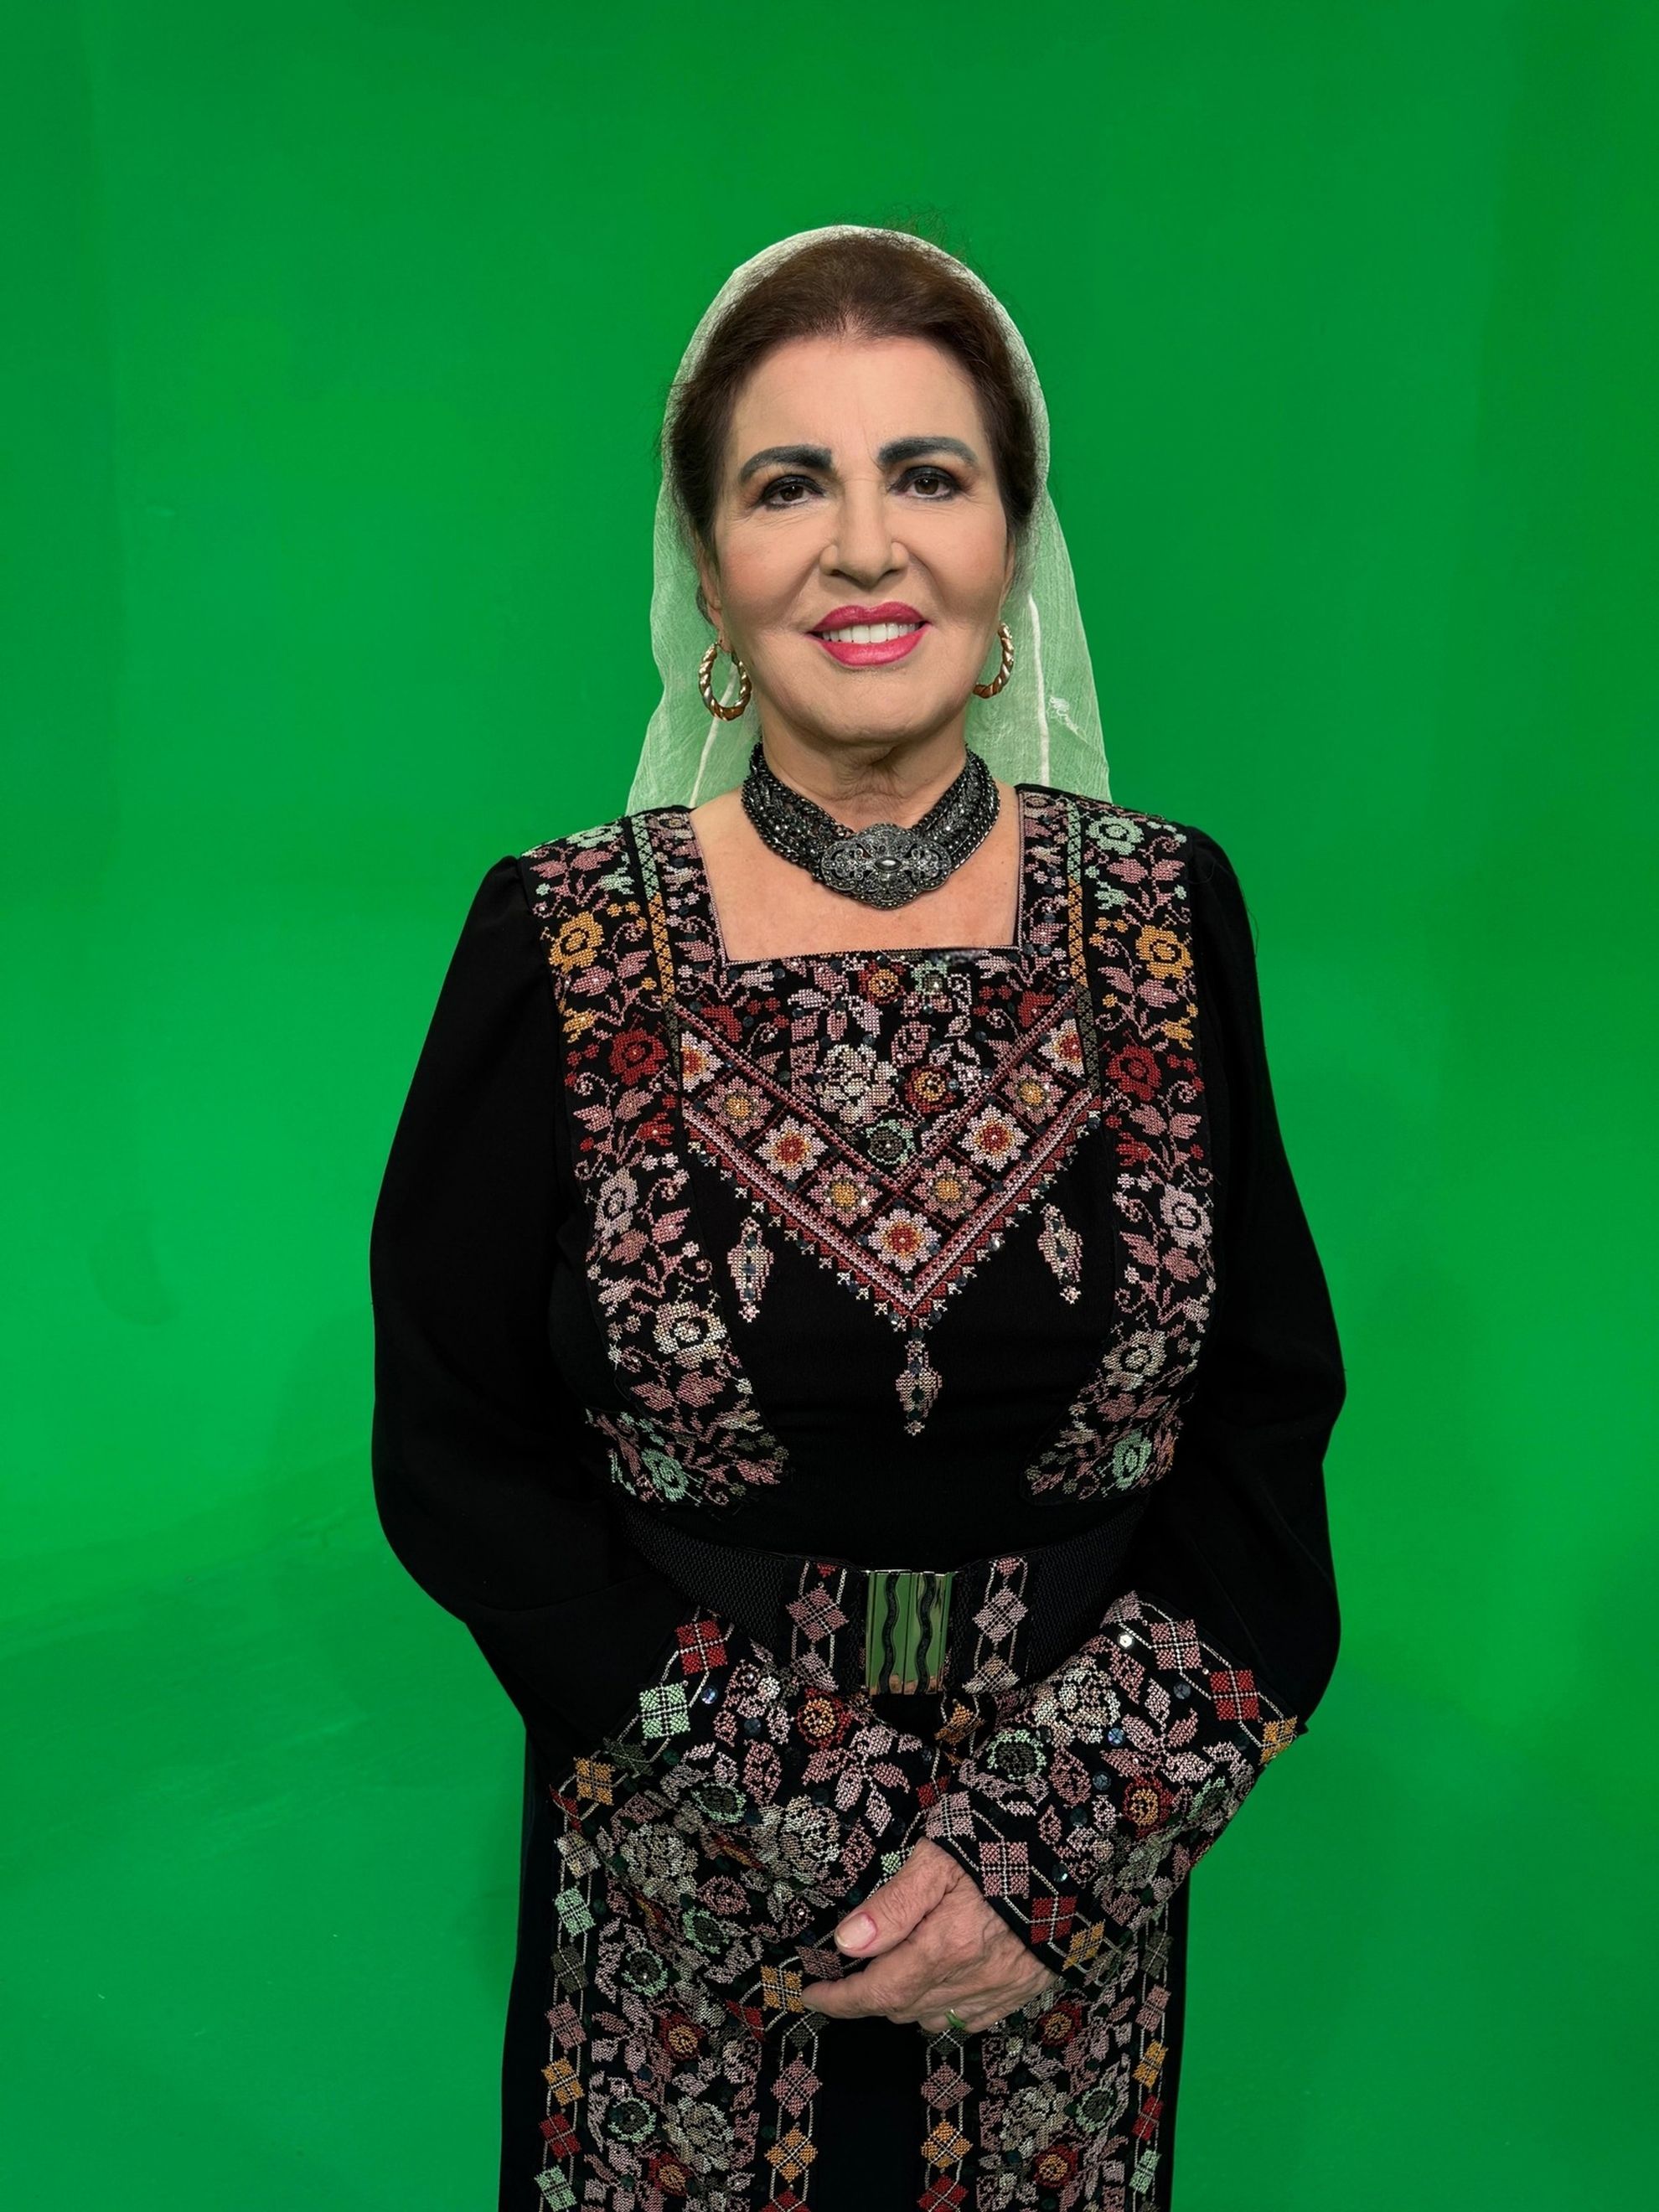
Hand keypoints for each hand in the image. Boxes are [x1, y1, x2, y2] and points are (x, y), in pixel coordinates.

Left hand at [797, 1838, 1060, 2034]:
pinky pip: (972, 2019)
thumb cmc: (999, 1839)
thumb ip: (893, 1904)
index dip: (840, 1999)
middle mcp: (974, 1978)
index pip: (878, 1990)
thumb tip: (846, 1943)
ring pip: (934, 2018)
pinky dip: (944, 2010)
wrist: (1072, 1845)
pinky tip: (937, 1985)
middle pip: (902, 2007)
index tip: (811, 1992)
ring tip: (888, 1974)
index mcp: (947, 1946)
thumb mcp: (938, 1856)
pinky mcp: (1026, 1988)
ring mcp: (1003, 1989)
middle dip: (866, 1997)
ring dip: (903, 2003)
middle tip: (846, 1972)